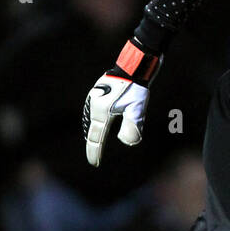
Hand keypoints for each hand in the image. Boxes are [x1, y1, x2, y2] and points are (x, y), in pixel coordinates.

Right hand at [83, 40, 160, 167]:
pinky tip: (99, 124)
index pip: (96, 138)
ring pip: (92, 122)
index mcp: (102, 112)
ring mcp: (94, 99)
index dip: (95, 152)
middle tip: (94, 158)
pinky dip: (95, 123)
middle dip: (93, 144)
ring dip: (94, 133)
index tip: (95, 164)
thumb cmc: (136, 88)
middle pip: (92, 131)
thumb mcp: (137, 109)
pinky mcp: (97, 94)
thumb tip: (127, 142)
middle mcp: (94, 107)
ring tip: (94, 144)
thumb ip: (132, 127)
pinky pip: (94, 113)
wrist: (133, 66)